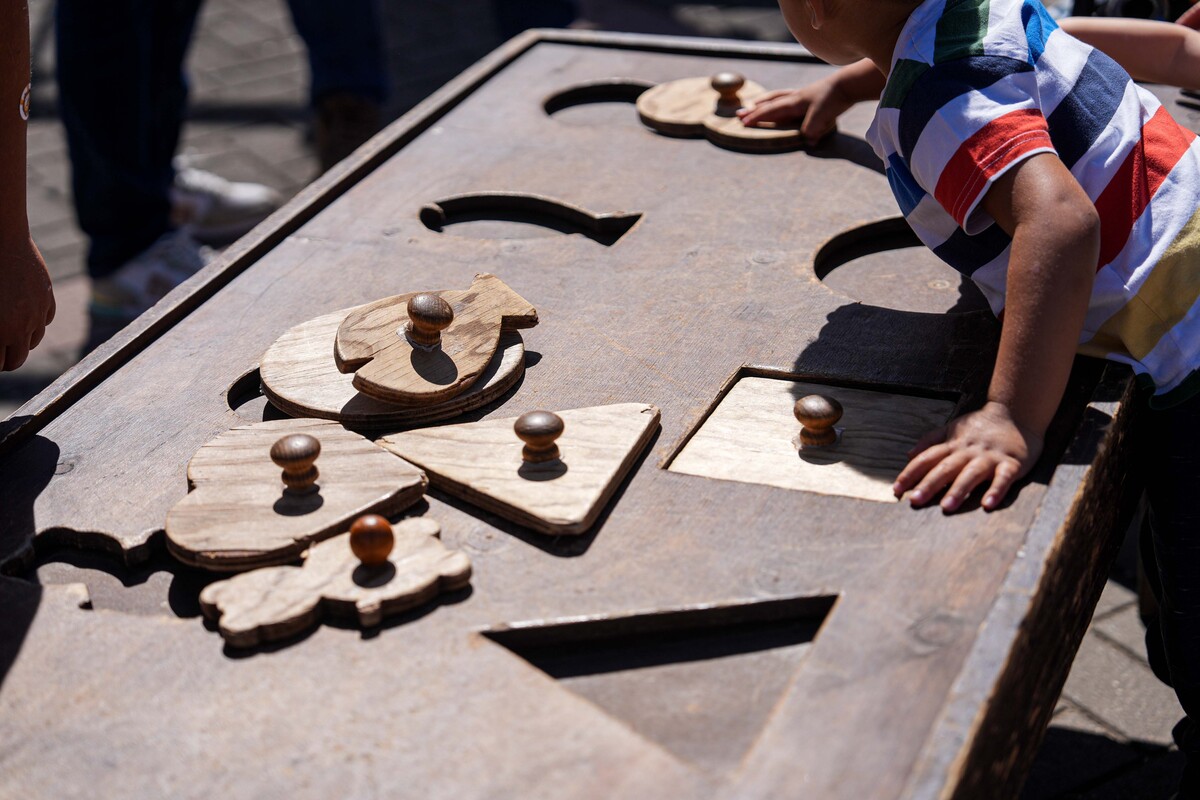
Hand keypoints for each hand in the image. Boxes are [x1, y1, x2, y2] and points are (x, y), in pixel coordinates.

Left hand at [0, 235, 54, 370]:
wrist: (1, 238)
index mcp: (1, 330)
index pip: (0, 363)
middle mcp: (22, 325)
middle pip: (18, 359)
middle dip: (6, 360)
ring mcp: (37, 311)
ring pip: (34, 340)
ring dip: (21, 342)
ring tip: (9, 335)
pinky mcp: (46, 297)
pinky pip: (44, 320)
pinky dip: (35, 323)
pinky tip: (23, 317)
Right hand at [736, 77, 850, 143]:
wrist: (848, 84)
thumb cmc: (834, 99)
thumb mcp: (822, 117)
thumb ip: (812, 129)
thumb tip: (808, 141)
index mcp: (794, 103)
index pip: (770, 111)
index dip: (756, 117)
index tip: (742, 122)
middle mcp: (794, 98)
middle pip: (769, 103)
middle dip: (753, 110)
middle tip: (738, 114)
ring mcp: (801, 95)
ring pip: (777, 97)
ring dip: (764, 101)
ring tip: (754, 104)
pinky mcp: (809, 95)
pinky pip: (787, 96)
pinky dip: (779, 98)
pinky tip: (782, 102)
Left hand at [893, 402, 1042, 512]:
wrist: (1017, 412)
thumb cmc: (980, 427)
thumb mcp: (952, 428)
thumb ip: (931, 441)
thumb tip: (908, 455)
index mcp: (953, 445)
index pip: (927, 458)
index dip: (911, 473)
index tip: (896, 490)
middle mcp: (968, 451)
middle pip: (945, 468)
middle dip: (929, 484)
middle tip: (915, 501)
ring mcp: (990, 457)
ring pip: (972, 474)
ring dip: (959, 490)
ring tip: (947, 507)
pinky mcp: (1012, 463)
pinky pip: (1003, 478)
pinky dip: (997, 490)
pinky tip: (988, 504)